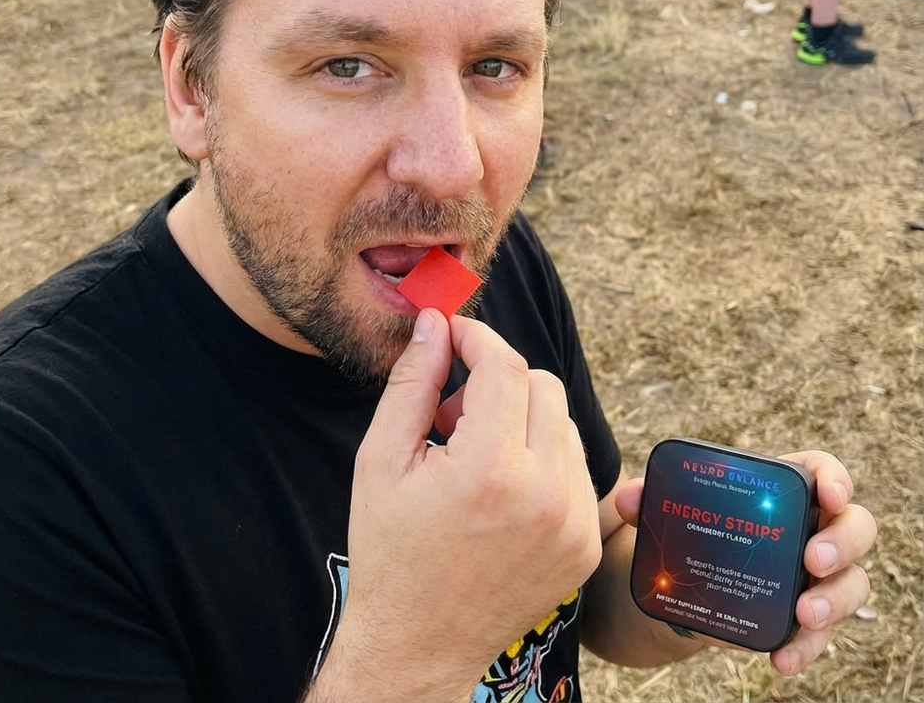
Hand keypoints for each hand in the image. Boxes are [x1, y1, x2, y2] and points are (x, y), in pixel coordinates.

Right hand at [310, 311, 601, 702]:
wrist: (418, 643)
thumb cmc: (391, 550)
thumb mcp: (381, 458)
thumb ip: (412, 381)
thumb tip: (434, 323)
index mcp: (491, 471)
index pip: (505, 366)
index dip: (476, 338)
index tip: (453, 335)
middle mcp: (547, 495)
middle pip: (542, 386)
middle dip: (497, 382)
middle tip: (452, 412)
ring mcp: (575, 523)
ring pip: (563, 422)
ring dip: (521, 419)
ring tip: (474, 454)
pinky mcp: (585, 543)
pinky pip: (575, 466)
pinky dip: (541, 457)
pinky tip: (500, 486)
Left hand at [614, 450, 875, 675]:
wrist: (687, 576)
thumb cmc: (694, 525)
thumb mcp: (673, 508)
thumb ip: (650, 499)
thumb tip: (629, 499)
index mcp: (784, 489)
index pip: (823, 472)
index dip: (835, 479)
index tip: (829, 494)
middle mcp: (811, 529)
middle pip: (855, 528)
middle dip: (841, 543)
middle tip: (811, 559)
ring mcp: (815, 575)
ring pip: (851, 583)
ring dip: (834, 600)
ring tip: (803, 613)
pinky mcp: (804, 616)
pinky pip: (820, 635)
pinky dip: (805, 648)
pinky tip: (781, 659)